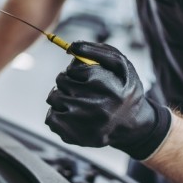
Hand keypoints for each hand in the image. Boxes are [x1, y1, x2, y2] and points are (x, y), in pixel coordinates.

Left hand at [45, 41, 171, 159]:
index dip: (77, 69)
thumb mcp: (121, 65)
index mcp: (108, 87)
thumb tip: (73, 46)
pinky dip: (57, 113)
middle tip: (80, 87)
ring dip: (61, 95)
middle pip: (61, 81)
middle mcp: (96, 108)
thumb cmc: (123, 89)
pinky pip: (50, 118)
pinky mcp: (75, 136)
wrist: (132, 125)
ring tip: (76, 100)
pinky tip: (70, 113)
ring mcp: (84, 124)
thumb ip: (98, 51)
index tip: (85, 75)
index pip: (74, 69)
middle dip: (67, 80)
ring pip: (53, 97)